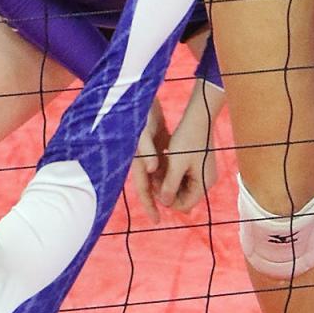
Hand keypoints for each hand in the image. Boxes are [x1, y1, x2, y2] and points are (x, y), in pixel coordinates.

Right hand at [130, 105, 171, 223]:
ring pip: (154, 173)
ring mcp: (145, 149)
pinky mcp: (152, 139)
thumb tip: (150, 172)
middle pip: (148, 183)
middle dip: (158, 198)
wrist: (140, 92)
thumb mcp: (143, 133)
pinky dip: (165, 169)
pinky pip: (159, 160)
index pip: (141, 188)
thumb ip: (145, 151)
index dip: (148, 204)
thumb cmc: (139, 112)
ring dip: (164, 185)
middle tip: (170, 212)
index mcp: (136, 158)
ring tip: (177, 196)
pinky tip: (174, 173)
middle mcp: (139, 157)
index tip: (157, 220)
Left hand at [155, 95, 218, 214]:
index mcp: (203, 184)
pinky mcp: (201, 165)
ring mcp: (204, 173)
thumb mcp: (175, 164)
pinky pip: (186, 176)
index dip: (167, 200)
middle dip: (168, 190)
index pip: (184, 205)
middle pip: (184, 196)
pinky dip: (175, 173)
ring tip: (158, 168)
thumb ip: (169, 186)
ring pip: (183, 186)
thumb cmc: (187, 139)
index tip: (156, 187)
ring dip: (170, 181)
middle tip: (155, 177)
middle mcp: (206, 181)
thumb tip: (165, 203)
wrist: (199, 117)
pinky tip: (166, 162)